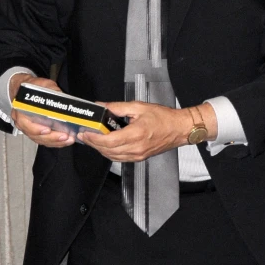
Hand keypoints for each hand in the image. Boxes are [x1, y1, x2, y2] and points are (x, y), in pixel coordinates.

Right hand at [9, 73, 75, 147]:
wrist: (25, 90)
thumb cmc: (33, 87)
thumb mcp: (42, 84)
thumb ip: (51, 90)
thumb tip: (62, 97)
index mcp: (21, 110)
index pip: (25, 123)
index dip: (36, 128)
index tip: (47, 129)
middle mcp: (23, 122)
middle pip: (34, 135)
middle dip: (50, 137)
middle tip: (64, 136)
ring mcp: (29, 129)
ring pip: (40, 140)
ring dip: (55, 142)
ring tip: (68, 139)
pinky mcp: (36, 132)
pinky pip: (44, 140)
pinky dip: (55, 142)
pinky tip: (65, 141)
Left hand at [77, 101, 216, 160]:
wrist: (179, 129)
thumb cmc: (163, 117)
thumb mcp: (138, 107)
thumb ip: (117, 107)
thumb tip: (101, 106)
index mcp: (135, 134)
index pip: (108, 141)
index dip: (94, 138)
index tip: (85, 132)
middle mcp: (136, 148)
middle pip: (107, 151)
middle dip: (93, 144)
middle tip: (84, 135)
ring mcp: (138, 155)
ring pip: (112, 157)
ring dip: (100, 149)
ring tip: (92, 139)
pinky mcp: (139, 158)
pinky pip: (120, 158)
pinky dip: (109, 153)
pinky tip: (105, 145)